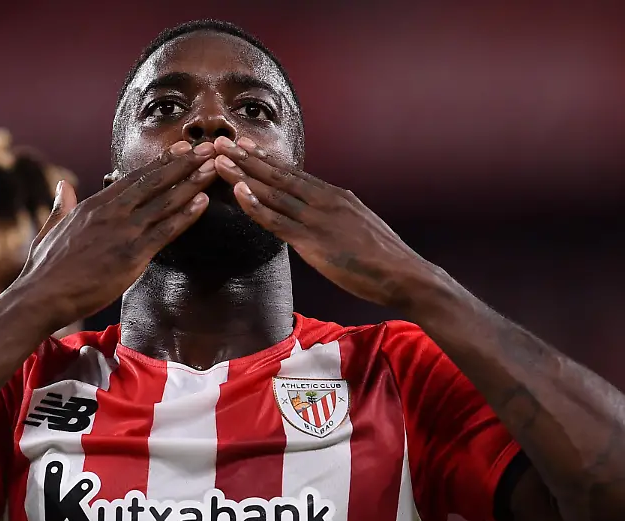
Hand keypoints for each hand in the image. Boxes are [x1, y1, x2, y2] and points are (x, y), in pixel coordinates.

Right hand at [19, 141, 217, 327]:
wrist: (41, 296)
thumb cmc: (44, 270)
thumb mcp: (50, 230)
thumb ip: (61, 207)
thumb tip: (64, 188)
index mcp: (93, 205)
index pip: (133, 178)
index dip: (160, 163)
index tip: (181, 149)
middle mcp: (111, 212)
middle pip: (154, 182)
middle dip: (184, 163)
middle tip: (208, 148)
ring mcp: (123, 232)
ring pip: (164, 202)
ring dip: (192, 183)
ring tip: (214, 167)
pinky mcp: (132, 255)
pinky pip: (165, 231)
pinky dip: (186, 215)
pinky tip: (203, 202)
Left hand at [210, 136, 434, 308]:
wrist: (404, 274)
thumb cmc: (384, 259)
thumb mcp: (358, 227)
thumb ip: (336, 218)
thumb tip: (321, 217)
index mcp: (335, 196)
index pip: (293, 174)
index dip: (265, 159)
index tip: (244, 145)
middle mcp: (324, 200)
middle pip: (278, 175)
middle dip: (247, 158)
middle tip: (221, 141)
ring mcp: (318, 219)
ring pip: (273, 193)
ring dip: (243, 175)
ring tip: (220, 160)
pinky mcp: (313, 242)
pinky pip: (278, 222)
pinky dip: (256, 206)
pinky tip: (238, 193)